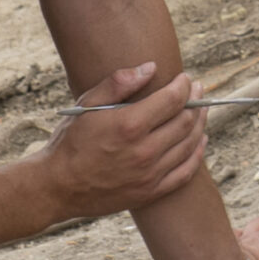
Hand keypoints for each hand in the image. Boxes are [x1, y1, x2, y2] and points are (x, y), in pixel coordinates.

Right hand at [35, 64, 208, 221]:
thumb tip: (150, 67)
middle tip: (198, 90)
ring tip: (201, 111)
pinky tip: (200, 141)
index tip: (186, 79)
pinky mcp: (150, 192)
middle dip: (196, 102)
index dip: (184, 86)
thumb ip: (119, 83)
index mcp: (129, 125)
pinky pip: (185, 172)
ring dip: (200, 124)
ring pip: (189, 144)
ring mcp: (150, 174)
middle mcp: (144, 151)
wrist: (57, 187)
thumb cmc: (71, 141)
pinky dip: (197, 154)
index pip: (173, 100)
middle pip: (185, 121)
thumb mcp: (87, 105)